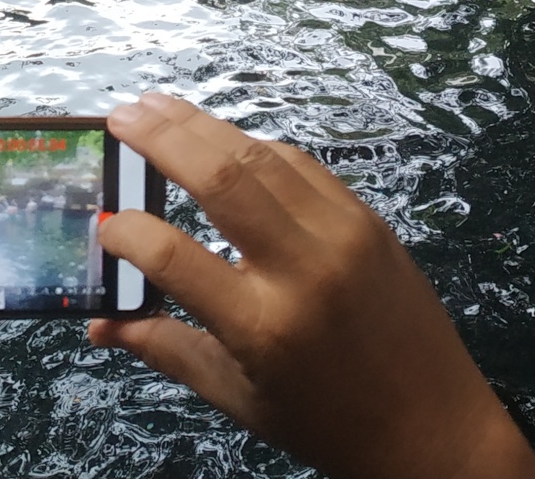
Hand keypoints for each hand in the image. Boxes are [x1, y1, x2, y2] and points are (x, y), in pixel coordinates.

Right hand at [87, 95, 534, 478]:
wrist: (435, 428)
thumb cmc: (328, 422)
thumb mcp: (239, 397)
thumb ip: (166, 349)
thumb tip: (99, 325)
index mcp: (263, 327)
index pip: (173, 258)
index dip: (127, 233)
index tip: (104, 224)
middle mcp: (303, 270)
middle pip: (219, 179)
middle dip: (162, 137)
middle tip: (121, 115)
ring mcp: (343, 236)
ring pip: (261, 156)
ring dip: (204, 125)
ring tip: (157, 106)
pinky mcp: (369, 220)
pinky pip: (301, 166)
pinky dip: (256, 148)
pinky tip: (224, 140)